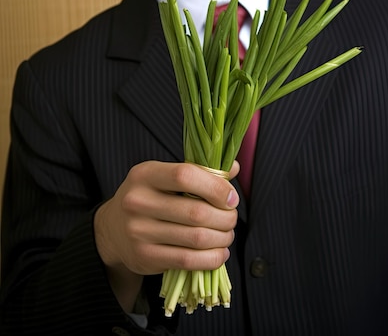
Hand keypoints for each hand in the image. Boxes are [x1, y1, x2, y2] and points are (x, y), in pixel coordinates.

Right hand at [94, 160, 238, 310]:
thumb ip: (199, 171)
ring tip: (227, 235)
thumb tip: (233, 168)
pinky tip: (219, 252)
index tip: (231, 197)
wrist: (113, 230)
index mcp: (145, 174)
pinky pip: (188, 260)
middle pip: (196, 212)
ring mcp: (139, 231)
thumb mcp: (164, 176)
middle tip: (231, 218)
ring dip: (222, 238)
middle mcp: (138, 201)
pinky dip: (212, 258)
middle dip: (225, 218)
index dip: (215, 187)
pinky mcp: (145, 257)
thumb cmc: (148, 197)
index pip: (185, 175)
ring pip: (196, 238)